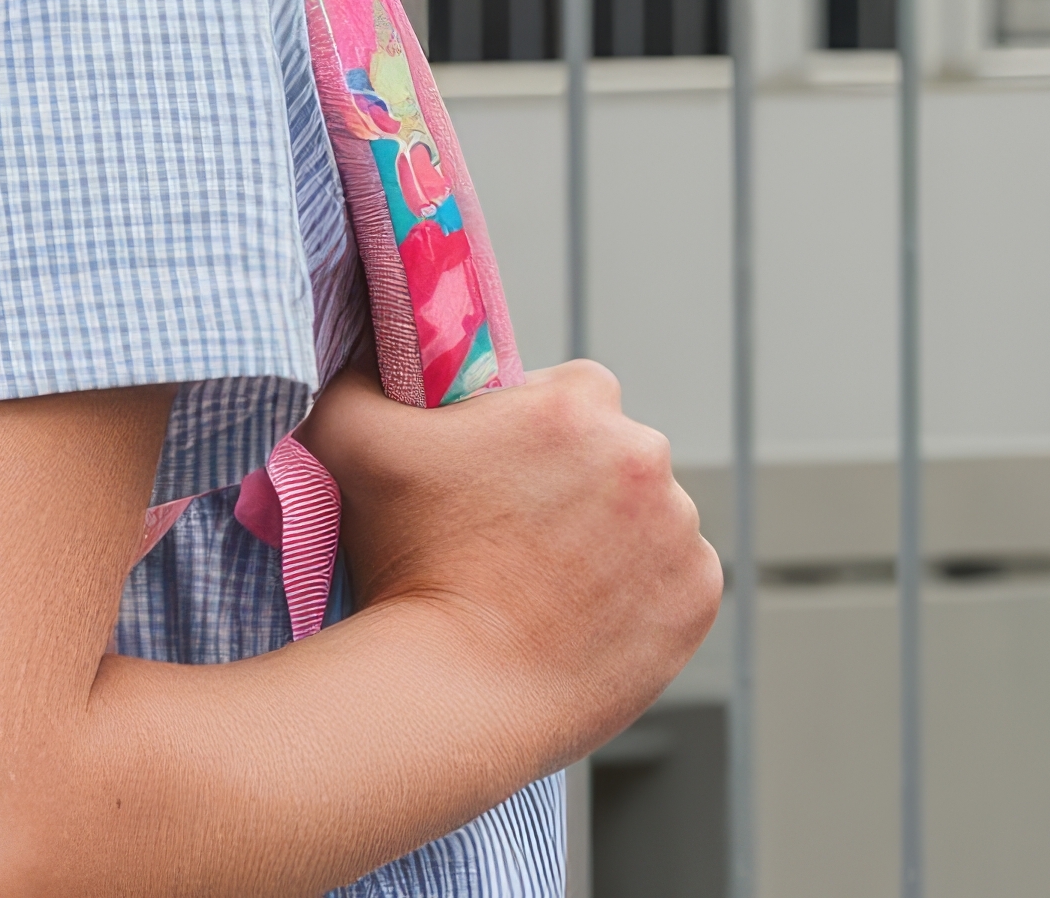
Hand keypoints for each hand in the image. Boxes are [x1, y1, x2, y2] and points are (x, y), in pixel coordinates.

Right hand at [295, 357, 720, 769]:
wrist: (455, 694)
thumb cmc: (406, 563)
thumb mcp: (353, 440)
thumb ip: (358, 375)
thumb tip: (364, 356)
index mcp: (576, 404)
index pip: (575, 389)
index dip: (536, 426)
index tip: (501, 471)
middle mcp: (642, 457)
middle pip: (617, 449)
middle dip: (577, 477)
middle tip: (517, 530)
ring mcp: (677, 531)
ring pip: (650, 513)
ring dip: (614, 533)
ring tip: (549, 579)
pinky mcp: (696, 598)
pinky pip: (675, 576)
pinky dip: (644, 590)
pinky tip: (587, 613)